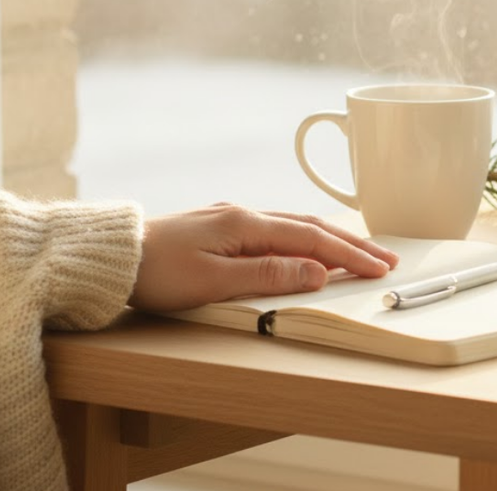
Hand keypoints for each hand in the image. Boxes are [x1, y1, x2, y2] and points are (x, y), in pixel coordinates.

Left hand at [129, 204, 399, 311]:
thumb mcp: (213, 282)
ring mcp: (232, 218)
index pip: (312, 239)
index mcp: (246, 224)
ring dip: (331, 238)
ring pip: (295, 225)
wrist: (110, 257)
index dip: (350, 255)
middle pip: (311, 226)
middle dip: (352, 243)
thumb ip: (268, 275)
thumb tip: (317, 271)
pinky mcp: (221, 227)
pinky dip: (305, 237)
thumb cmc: (155, 272)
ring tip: (360, 251)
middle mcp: (244, 215)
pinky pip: (277, 228)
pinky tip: (309, 244)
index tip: (380, 268)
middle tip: (386, 258)